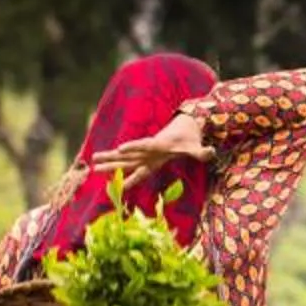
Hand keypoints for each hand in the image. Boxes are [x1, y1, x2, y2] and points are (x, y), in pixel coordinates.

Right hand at [92, 109, 207, 182]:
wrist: (186, 127)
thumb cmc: (191, 137)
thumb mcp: (197, 145)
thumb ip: (202, 151)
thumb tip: (211, 152)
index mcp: (160, 144)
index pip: (145, 145)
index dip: (133, 147)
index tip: (119, 148)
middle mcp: (149, 149)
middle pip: (129, 154)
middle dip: (112, 158)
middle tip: (95, 161)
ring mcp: (147, 154)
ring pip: (126, 160)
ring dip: (111, 163)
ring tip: (93, 165)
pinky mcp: (148, 159)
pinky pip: (133, 167)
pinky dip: (122, 172)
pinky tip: (111, 178)